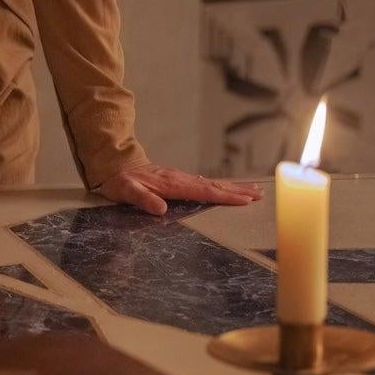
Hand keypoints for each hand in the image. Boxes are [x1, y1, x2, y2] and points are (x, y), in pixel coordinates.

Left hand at [95, 163, 261, 214]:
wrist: (115, 165)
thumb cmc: (120, 181)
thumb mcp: (126, 191)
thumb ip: (143, 199)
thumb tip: (160, 208)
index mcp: (172, 184)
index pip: (204, 191)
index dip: (224, 196)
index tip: (244, 200)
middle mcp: (180, 179)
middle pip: (214, 186)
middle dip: (237, 191)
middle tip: (260, 195)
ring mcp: (181, 178)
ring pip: (212, 183)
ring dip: (232, 188)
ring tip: (253, 191)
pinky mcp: (179, 179)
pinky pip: (204, 183)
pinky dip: (219, 186)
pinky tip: (226, 189)